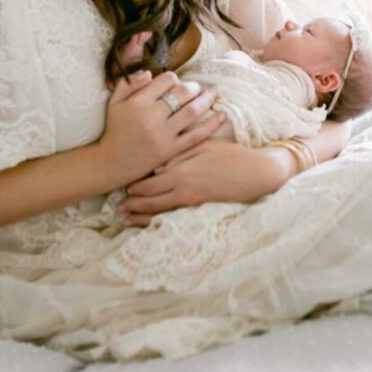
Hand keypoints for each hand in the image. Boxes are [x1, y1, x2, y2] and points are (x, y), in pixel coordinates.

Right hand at [95, 70, 227, 190]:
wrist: (112, 163)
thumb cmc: (115, 129)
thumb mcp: (115, 102)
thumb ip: (129, 83)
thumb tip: (149, 72)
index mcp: (139, 102)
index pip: (166, 80)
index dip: (174, 79)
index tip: (175, 83)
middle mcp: (152, 117)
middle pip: (182, 94)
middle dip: (193, 87)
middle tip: (197, 88)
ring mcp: (163, 135)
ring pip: (192, 112)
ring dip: (206, 100)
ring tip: (213, 95)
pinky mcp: (171, 150)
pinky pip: (196, 135)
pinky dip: (211, 124)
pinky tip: (222, 115)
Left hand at [118, 138, 295, 225]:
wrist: (254, 173)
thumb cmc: (231, 155)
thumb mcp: (205, 146)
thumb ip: (181, 152)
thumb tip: (159, 162)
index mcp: (181, 167)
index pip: (150, 176)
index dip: (135, 181)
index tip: (122, 182)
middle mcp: (181, 184)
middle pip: (149, 195)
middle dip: (132, 200)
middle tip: (117, 204)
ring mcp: (189, 198)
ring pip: (158, 209)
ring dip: (139, 214)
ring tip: (124, 218)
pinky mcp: (198, 206)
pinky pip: (172, 215)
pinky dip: (156, 220)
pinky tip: (147, 225)